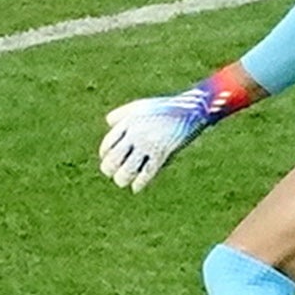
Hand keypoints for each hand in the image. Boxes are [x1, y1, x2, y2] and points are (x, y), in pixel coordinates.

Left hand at [98, 68, 257, 190]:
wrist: (189, 110)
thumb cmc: (163, 108)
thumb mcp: (140, 106)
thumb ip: (123, 113)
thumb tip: (109, 123)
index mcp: (129, 123)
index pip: (108, 143)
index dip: (104, 154)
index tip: (106, 159)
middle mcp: (136, 134)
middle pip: (114, 158)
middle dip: (109, 169)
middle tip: (110, 173)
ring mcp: (149, 145)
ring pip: (128, 169)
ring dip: (122, 178)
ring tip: (121, 181)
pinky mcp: (162, 154)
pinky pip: (147, 173)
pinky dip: (139, 183)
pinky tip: (135, 188)